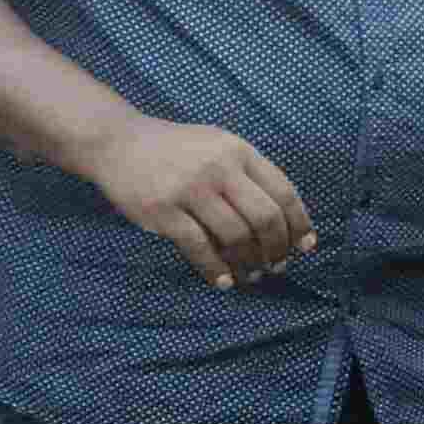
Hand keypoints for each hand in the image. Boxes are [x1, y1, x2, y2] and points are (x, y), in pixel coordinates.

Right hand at [88, 112, 313, 288]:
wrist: (117, 142)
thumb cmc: (176, 151)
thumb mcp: (219, 148)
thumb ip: (249, 175)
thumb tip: (286, 221)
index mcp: (239, 151)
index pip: (284, 192)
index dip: (299, 224)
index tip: (306, 246)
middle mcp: (218, 168)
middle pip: (265, 218)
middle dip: (277, 248)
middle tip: (277, 264)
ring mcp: (189, 189)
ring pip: (235, 236)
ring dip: (249, 262)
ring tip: (253, 275)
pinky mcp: (162, 210)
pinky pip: (199, 247)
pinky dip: (216, 269)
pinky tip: (225, 281)